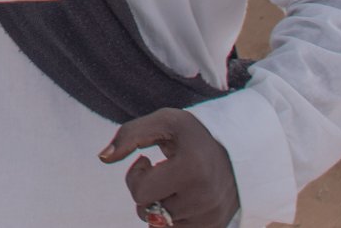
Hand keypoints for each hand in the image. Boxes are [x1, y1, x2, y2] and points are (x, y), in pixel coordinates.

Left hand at [99, 108, 241, 227]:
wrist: (237, 151)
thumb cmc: (192, 135)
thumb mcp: (163, 122)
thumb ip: (129, 135)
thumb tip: (103, 157)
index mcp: (192, 169)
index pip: (139, 194)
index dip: (136, 175)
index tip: (147, 160)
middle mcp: (205, 198)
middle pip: (147, 212)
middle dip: (146, 193)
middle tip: (161, 173)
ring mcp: (212, 217)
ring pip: (161, 225)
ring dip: (160, 205)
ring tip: (175, 185)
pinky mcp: (215, 227)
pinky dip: (173, 218)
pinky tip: (182, 199)